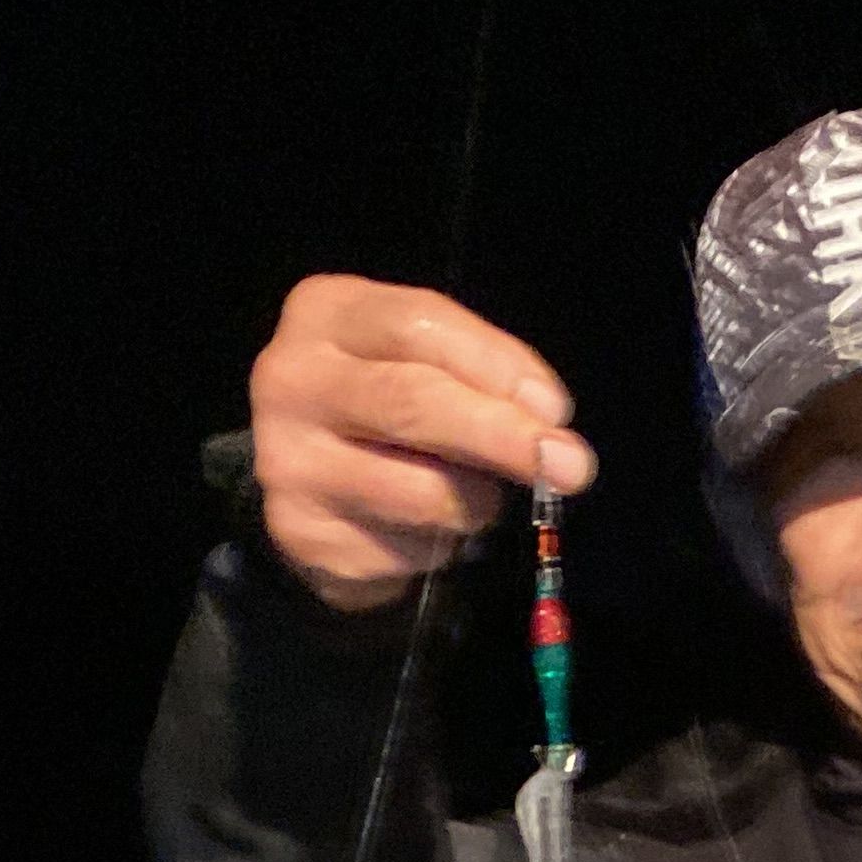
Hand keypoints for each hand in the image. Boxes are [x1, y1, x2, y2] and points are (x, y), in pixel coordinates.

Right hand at [248, 277, 596, 614]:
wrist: (308, 484)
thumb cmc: (384, 408)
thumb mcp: (424, 361)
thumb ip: (480, 372)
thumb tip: (547, 418)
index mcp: (325, 313)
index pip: (419, 327)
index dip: (495, 367)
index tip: (555, 409)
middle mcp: (292, 381)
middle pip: (412, 404)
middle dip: (503, 437)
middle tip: (572, 467)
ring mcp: (289, 462)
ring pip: (421, 490)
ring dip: (477, 502)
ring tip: (475, 495)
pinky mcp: (304, 534)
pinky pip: (409, 549)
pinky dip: (443, 545)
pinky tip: (424, 529)